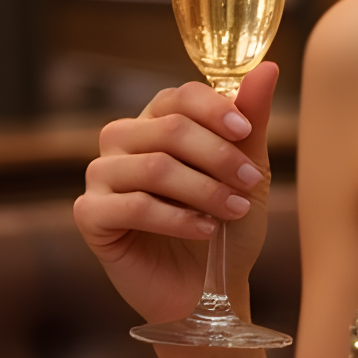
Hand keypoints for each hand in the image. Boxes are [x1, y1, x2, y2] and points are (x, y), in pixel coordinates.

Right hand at [74, 63, 278, 324]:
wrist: (210, 289)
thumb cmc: (226, 226)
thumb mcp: (249, 171)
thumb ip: (253, 121)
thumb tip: (268, 68)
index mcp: (157, 122)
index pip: (179, 97)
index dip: (215, 109)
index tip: (246, 132)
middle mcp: (122, 141)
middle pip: (169, 129)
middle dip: (219, 156)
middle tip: (252, 182)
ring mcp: (101, 176)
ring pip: (154, 167)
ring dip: (204, 189)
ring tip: (235, 210)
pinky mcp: (90, 215)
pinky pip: (132, 205)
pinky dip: (176, 218)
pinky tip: (204, 229)